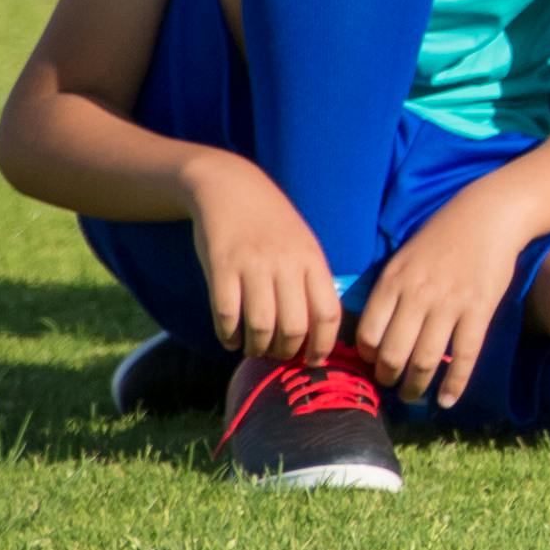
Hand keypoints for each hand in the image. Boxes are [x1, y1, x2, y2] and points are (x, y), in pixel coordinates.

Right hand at [185, 152, 340, 365]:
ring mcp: (252, 265)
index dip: (323, 345)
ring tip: (255, 350)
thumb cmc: (272, 223)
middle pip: (294, 327)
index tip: (315, 361)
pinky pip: (227, 314)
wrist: (230, 188)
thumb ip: (312, 280)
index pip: (328, 313)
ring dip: (258, 347)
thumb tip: (320, 329)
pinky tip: (230, 340)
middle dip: (287, 352)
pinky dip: (228, 336)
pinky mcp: (221, 267)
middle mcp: (286, 264)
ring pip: (261, 326)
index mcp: (312, 260)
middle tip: (280, 357)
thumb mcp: (304, 244)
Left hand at [349, 189, 528, 408]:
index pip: (368, 334)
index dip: (367, 357)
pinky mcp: (479, 310)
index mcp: (393, 282)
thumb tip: (375, 331)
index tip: (372, 365)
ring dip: (416, 387)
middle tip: (391, 386)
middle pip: (393, 353)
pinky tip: (448, 400)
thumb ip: (389, 292)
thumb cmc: (442, 236)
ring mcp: (450, 305)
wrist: (488, 215)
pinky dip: (454, 384)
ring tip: (414, 396)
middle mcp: (417, 296)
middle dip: (388, 378)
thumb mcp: (403, 258)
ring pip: (425, 360)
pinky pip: (464, 356)